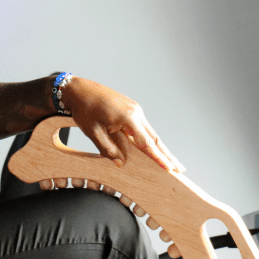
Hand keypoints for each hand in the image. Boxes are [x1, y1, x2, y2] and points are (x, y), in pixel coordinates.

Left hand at [59, 76, 182, 171]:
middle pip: (155, 138)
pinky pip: (143, 127)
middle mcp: (136, 112)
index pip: (146, 143)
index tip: (170, 169)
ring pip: (150, 132)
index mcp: (128, 117)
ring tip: (171, 161)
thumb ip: (107, 149)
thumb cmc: (84, 109)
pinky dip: (150, 139)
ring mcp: (135, 109)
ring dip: (160, 147)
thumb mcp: (92, 132)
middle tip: (179, 169)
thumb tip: (120, 163)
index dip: (158, 158)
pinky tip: (154, 148)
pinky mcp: (131, 109)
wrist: (78, 89)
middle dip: (167, 155)